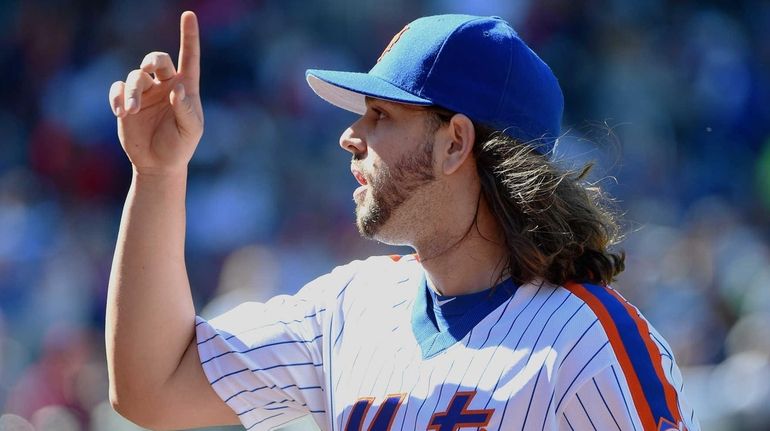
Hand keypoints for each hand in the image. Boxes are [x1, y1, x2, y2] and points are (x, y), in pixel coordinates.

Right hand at [109, 11, 202, 174]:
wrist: (158, 164)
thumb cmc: (180, 146)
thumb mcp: (190, 131)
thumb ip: (186, 110)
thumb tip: (177, 88)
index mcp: (186, 87)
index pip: (189, 57)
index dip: (189, 36)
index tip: (189, 15)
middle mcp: (165, 85)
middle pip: (156, 60)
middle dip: (151, 61)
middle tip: (148, 71)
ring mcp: (145, 92)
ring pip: (134, 77)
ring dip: (132, 91)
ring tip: (131, 110)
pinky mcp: (126, 102)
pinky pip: (118, 89)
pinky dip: (118, 97)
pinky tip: (121, 112)